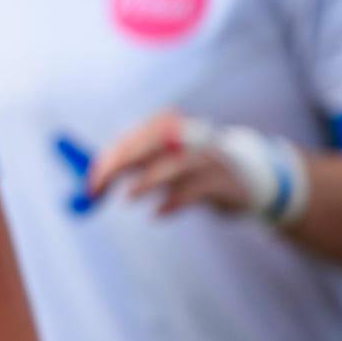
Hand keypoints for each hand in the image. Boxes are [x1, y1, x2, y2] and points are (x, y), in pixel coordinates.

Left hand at [87, 109, 303, 220]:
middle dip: (121, 164)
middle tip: (98, 189)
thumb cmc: (193, 171)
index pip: (137, 135)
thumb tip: (94, 176)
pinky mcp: (225, 183)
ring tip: (127, 198)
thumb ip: (131, 164)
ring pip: (176, 165)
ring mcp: (211, 158)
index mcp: (173, 127)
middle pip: (153, 143)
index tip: (92, 180)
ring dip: (147, 181)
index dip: (111, 156)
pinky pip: (197, 191)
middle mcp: (192, 137)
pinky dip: (174, 202)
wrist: (249, 181)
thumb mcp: (161, 162)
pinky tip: (158, 213)